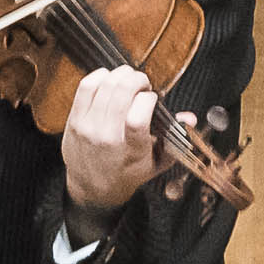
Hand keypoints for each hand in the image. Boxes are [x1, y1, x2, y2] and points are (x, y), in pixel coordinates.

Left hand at [60, 64, 162, 219]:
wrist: (91, 188)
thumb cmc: (127, 173)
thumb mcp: (157, 163)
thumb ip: (175, 140)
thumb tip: (189, 118)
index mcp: (131, 150)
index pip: (137, 117)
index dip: (148, 98)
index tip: (152, 99)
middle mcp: (108, 138)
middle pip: (121, 93)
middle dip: (137, 80)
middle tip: (143, 83)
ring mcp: (88, 128)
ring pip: (105, 85)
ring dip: (121, 75)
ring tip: (129, 80)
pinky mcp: (74, 120)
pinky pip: (86, 86)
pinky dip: (100, 76)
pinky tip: (110, 80)